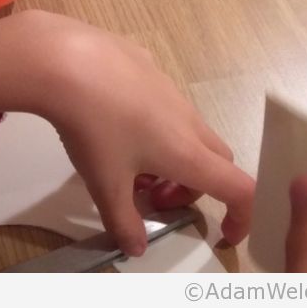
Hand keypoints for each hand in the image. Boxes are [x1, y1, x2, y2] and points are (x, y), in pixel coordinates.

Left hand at [0, 11, 253, 255]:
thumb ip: (123, 222)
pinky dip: (151, 120)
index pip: (240, 189)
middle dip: (194, 187)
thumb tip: (135, 247)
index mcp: (187, 152)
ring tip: (127, 161)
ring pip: (187, 127)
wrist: (64, 60)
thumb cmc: (92, 128)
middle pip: (214, 160)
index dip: (242, 217)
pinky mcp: (144, 61)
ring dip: (171, 154)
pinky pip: (160, 98)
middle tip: (153, 197)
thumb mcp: (104, 185)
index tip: (222, 233)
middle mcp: (187, 117)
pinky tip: (110, 116)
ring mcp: (167, 84)